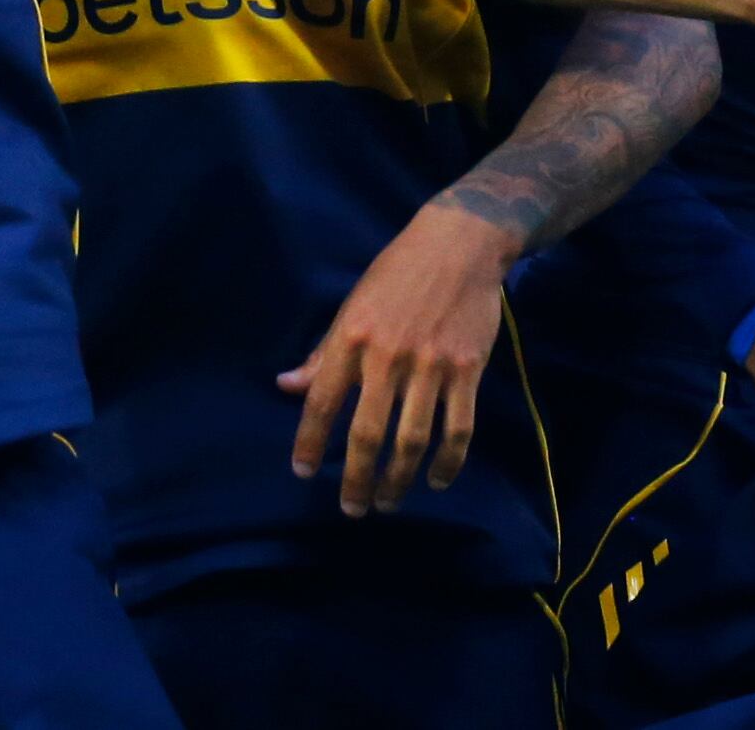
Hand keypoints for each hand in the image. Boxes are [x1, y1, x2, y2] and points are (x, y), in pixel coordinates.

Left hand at [281, 200, 514, 514]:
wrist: (459, 245)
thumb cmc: (396, 275)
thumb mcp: (351, 306)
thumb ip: (323, 353)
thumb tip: (286, 386)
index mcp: (352, 338)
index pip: (322, 401)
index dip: (309, 441)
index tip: (302, 471)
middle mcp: (388, 357)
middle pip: (367, 433)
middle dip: (356, 478)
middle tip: (351, 508)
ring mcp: (431, 366)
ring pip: (412, 440)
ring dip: (398, 479)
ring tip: (387, 503)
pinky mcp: (467, 371)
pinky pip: (458, 429)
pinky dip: (448, 462)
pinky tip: (436, 481)